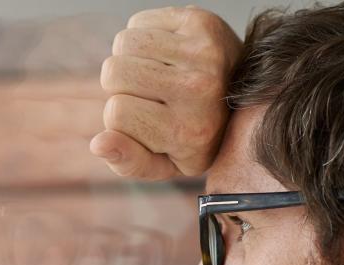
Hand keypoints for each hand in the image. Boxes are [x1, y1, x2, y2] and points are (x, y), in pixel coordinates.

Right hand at [90, 5, 241, 179]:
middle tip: (147, 95)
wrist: (245, 97)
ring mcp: (202, 51)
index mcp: (187, 131)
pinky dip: (142, 37)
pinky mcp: (201, 21)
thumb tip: (98, 144)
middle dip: (120, 86)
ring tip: (154, 74)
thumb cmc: (196, 136)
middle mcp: (198, 89)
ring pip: (123, 43)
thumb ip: (129, 162)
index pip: (115, 112)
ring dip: (129, 59)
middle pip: (114, 72)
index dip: (120, 118)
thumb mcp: (165, 164)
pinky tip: (163, 55)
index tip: (145, 122)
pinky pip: (138, 22)